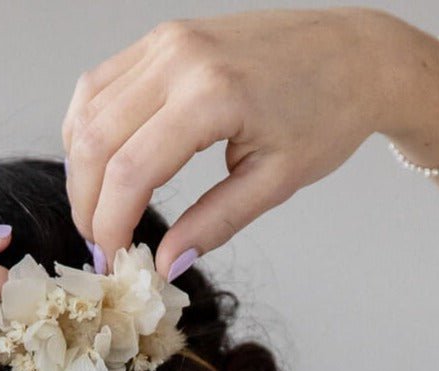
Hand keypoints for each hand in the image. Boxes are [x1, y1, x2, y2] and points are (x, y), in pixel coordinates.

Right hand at [61, 6, 395, 278]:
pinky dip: (88, 131)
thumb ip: (214, 224)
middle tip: (101, 244)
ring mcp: (165, 41)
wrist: (357, 55)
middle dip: (88, 204)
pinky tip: (101, 166)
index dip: (111, 224)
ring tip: (99, 211)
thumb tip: (166, 265)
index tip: (115, 259)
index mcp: (213, 95)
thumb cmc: (327, 115)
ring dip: (81, 170)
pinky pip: (99, 86)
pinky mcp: (161, 38)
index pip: (130, 171)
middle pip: (96, 142)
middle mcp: (179, 58)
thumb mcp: (274, 183)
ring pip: (87, 112)